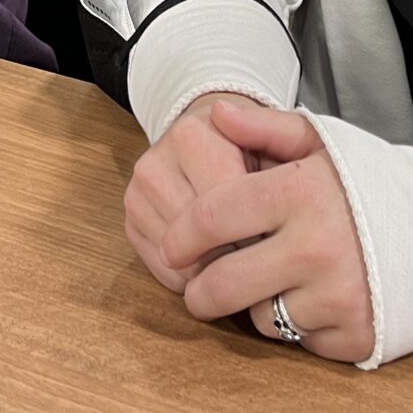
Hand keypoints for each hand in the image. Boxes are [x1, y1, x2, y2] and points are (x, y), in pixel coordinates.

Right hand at [123, 93, 263, 293]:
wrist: (210, 139)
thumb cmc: (254, 147)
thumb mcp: (280, 135)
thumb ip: (279, 134)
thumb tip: (237, 140)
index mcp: (190, 136)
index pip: (223, 202)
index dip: (259, 228)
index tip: (282, 234)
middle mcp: (154, 164)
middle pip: (200, 236)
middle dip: (238, 253)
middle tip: (266, 253)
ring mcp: (137, 196)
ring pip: (181, 260)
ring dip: (215, 270)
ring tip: (243, 256)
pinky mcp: (130, 225)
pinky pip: (164, 272)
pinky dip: (195, 278)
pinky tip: (216, 260)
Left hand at [163, 101, 374, 364]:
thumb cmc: (375, 186)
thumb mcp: (324, 143)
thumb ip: (266, 127)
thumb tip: (214, 113)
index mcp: (301, 193)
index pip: (213, 216)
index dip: (182, 235)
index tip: (171, 245)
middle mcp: (317, 247)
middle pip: (223, 284)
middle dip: (200, 290)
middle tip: (196, 286)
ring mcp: (338, 296)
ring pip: (260, 317)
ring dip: (258, 305)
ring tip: (277, 281)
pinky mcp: (355, 335)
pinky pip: (299, 342)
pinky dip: (300, 326)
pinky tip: (315, 299)